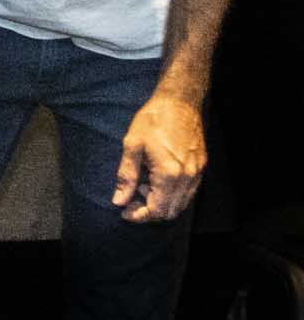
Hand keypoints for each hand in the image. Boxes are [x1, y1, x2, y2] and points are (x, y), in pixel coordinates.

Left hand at [115, 90, 207, 222]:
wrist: (179, 103)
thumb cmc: (152, 120)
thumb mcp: (131, 145)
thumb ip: (126, 176)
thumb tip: (119, 201)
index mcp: (169, 174)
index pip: (158, 210)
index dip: (139, 216)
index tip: (124, 211)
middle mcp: (187, 178)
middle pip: (171, 211)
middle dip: (149, 212)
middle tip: (130, 201)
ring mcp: (197, 173)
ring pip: (181, 204)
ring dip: (161, 204)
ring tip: (140, 188)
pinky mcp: (200, 167)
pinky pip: (188, 192)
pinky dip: (171, 194)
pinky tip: (155, 180)